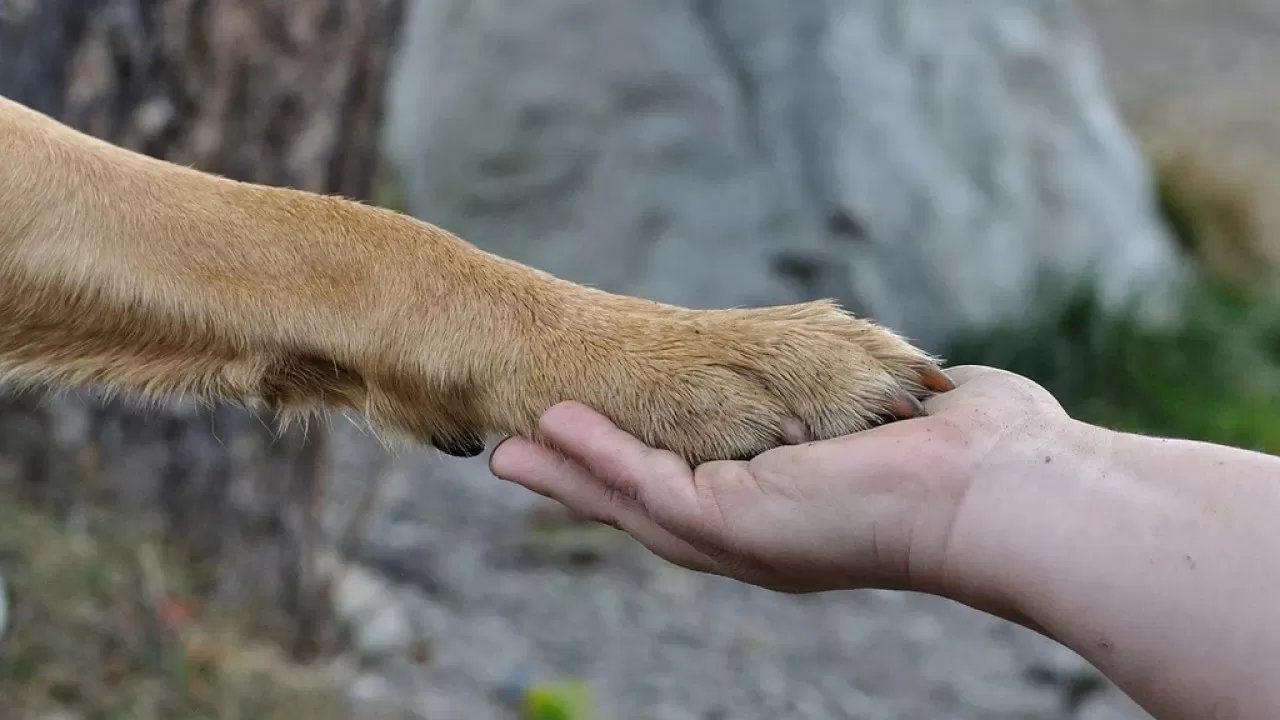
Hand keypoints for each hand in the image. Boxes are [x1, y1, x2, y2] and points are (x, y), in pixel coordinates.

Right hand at [488, 365, 1072, 594]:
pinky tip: (550, 431)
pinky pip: (644, 484)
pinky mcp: (733, 521)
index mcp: (791, 514)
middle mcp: (758, 536)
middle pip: (646, 508)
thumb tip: (917, 386)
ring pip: (630, 504)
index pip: (699, 489)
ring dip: (568, 473)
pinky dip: (595, 458)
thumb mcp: (902, 418)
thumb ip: (880, 404)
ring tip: (510, 448)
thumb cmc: (978, 453)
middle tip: (518, 457)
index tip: (596, 439)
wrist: (1005, 490)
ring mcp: (740, 536)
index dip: (641, 466)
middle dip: (582, 481)